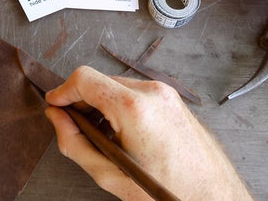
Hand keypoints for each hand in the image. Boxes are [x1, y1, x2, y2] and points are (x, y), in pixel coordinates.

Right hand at [45, 66, 251, 200]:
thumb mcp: (110, 174)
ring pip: (117, 86)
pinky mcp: (173, 99)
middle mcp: (152, 92)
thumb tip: (57, 119)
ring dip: (101, 104)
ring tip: (101, 137)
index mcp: (134, 107)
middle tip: (75, 128)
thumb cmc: (167, 190)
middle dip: (82, 101)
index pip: (84, 79)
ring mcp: (166, 93)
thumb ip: (75, 143)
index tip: (55, 105)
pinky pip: (136, 93)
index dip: (63, 91)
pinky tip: (121, 134)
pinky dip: (120, 107)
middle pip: (100, 80)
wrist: (212, 196)